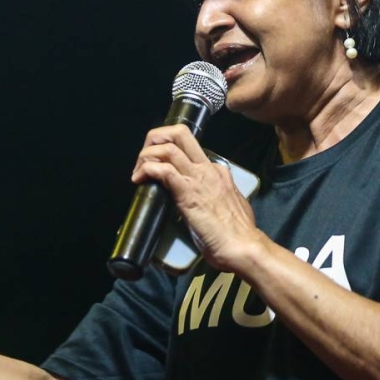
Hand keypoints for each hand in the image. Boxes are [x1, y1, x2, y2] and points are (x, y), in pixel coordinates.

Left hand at [131, 125, 261, 270]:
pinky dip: (146, 170)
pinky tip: (139, 179)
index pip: (190, 148)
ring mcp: (197, 178)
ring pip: (168, 147)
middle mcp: (207, 169)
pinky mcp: (187, 192)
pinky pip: (163, 170)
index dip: (169, 152)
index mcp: (217, 172)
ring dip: (146, 155)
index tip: (158, 167)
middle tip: (144, 157)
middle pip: (180, 134)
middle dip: (157, 138)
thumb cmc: (238, 234)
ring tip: (137, 172)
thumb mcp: (231, 207)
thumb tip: (207, 202)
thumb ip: (219, 198)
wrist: (242, 246)